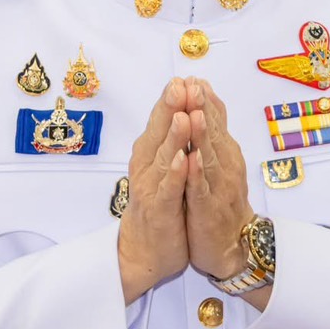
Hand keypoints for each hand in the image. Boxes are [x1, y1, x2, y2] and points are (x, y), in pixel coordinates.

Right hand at [117, 79, 192, 303]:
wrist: (145, 251)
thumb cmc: (158, 205)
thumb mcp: (164, 168)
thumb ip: (169, 140)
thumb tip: (179, 108)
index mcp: (150, 155)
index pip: (160, 122)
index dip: (171, 100)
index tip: (183, 77)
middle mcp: (147, 167)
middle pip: (158, 133)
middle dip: (169, 108)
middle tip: (179, 84)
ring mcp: (152, 188)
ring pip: (163, 158)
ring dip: (174, 137)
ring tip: (184, 115)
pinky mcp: (160, 210)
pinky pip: (169, 190)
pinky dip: (176, 174)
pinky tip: (184, 160)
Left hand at [182, 79, 255, 281]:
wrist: (232, 244)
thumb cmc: (222, 199)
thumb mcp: (219, 162)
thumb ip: (214, 133)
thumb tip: (206, 101)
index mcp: (224, 151)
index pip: (215, 120)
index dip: (204, 99)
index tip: (194, 77)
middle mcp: (224, 164)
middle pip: (213, 132)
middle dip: (203, 108)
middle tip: (194, 85)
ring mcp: (217, 186)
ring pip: (209, 156)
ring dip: (202, 135)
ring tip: (195, 113)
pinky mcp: (208, 208)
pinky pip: (201, 189)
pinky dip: (196, 173)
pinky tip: (191, 159)